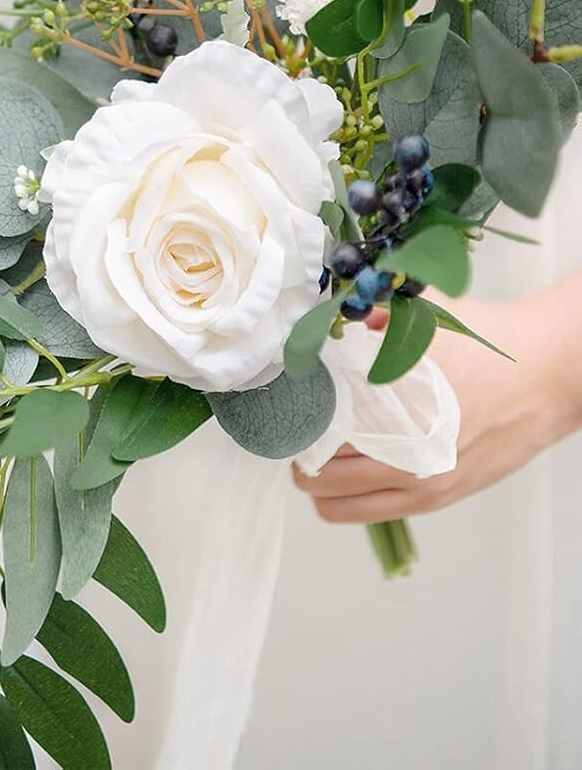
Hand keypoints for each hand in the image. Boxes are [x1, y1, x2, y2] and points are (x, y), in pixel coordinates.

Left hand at [293, 285, 581, 521]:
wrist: (546, 376)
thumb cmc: (488, 344)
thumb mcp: (425, 317)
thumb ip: (373, 320)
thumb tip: (329, 323)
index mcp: (399, 393)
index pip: (320, 410)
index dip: (294, 404)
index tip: (285, 395)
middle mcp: (407, 443)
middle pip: (318, 459)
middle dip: (298, 444)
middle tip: (293, 425)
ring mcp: (422, 477)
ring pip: (335, 497)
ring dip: (313, 478)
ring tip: (310, 455)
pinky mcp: (437, 497)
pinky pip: (367, 513)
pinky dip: (340, 500)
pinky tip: (337, 476)